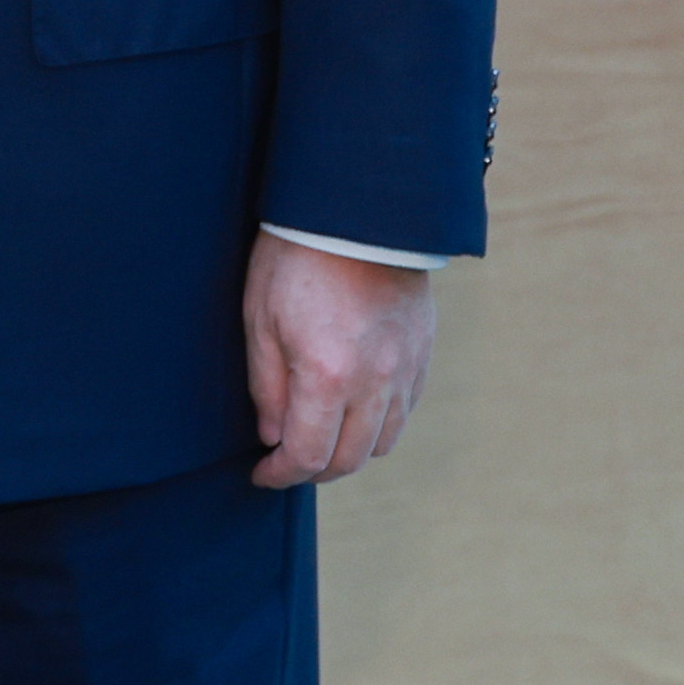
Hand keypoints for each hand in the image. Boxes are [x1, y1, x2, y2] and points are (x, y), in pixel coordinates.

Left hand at [243, 233, 436, 487]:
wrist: (355, 210)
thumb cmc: (295, 257)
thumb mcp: (260, 319)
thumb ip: (267, 386)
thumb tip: (272, 436)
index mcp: (328, 375)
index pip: (309, 455)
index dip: (281, 474)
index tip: (262, 474)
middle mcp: (376, 382)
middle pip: (350, 459)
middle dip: (314, 470)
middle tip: (286, 461)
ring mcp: (406, 369)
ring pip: (383, 441)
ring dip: (349, 450)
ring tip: (319, 435)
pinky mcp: (423, 354)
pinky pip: (405, 410)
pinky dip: (378, 423)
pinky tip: (353, 407)